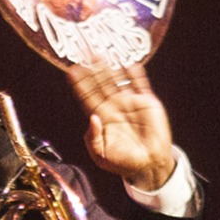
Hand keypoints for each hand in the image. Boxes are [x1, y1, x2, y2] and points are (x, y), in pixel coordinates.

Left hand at [65, 57, 175, 190]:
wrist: (148, 165)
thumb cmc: (122, 162)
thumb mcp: (101, 155)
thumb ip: (92, 138)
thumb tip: (92, 118)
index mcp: (101, 117)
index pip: (87, 96)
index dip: (80, 83)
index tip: (71, 70)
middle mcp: (114, 106)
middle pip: (100, 84)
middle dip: (92, 70)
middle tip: (84, 53)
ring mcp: (130, 103)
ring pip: (118, 81)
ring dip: (110, 68)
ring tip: (101, 54)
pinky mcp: (147, 103)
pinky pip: (140, 85)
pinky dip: (136, 75)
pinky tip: (130, 64)